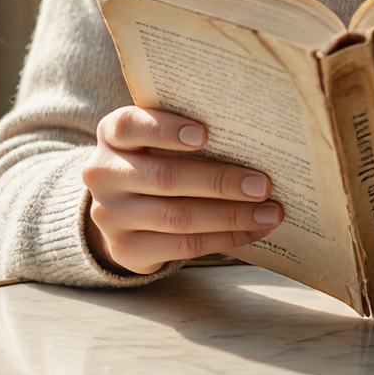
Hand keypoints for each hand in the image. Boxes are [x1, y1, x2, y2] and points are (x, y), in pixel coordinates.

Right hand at [79, 105, 282, 274]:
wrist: (120, 207)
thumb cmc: (155, 160)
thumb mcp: (157, 139)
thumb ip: (188, 132)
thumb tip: (253, 137)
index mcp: (111, 135)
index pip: (128, 126)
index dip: (165, 129)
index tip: (205, 134)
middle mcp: (103, 173)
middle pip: (164, 177)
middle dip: (220, 182)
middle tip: (263, 185)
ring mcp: (110, 215)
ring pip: (177, 216)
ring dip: (231, 216)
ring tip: (269, 213)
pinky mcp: (126, 248)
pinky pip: (182, 245)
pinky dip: (223, 238)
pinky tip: (251, 230)